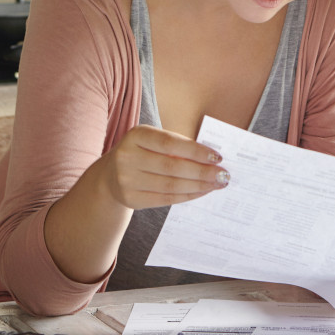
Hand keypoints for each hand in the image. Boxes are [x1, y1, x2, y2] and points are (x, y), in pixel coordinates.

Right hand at [103, 124, 228, 208]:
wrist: (110, 176)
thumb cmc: (142, 153)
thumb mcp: (153, 141)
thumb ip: (177, 145)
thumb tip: (212, 158)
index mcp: (136, 135)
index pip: (170, 143)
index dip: (196, 151)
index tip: (218, 157)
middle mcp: (127, 157)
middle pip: (172, 167)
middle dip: (202, 172)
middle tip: (224, 175)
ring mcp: (126, 180)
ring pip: (171, 185)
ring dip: (199, 185)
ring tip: (216, 184)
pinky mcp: (130, 198)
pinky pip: (165, 199)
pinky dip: (187, 195)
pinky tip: (202, 191)